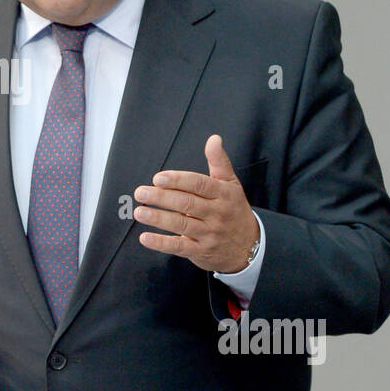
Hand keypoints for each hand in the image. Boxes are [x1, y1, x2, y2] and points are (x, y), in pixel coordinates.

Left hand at [133, 135, 259, 274]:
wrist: (250, 246)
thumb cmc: (234, 210)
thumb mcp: (231, 184)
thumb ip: (219, 162)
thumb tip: (213, 139)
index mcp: (223, 194)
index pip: (199, 185)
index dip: (178, 181)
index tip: (158, 178)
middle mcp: (216, 214)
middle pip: (187, 204)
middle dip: (161, 198)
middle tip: (140, 193)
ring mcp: (209, 234)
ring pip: (181, 225)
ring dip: (158, 218)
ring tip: (139, 211)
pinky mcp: (201, 251)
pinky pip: (179, 247)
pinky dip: (161, 243)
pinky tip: (145, 237)